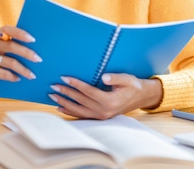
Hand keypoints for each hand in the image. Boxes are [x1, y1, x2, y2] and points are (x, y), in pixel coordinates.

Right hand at [0, 26, 40, 99]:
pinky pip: (3, 73)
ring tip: (32, 75)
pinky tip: (19, 79)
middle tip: (39, 59)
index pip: (7, 29)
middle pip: (10, 46)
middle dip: (27, 53)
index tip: (33, 39)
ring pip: (9, 62)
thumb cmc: (1, 59)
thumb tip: (40, 47)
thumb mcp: (7, 51)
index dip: (20, 33)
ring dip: (23, 69)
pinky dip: (13, 77)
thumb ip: (17, 45)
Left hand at [48, 73, 162, 118]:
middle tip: (54, 86)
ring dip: (64, 103)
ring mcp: (101, 116)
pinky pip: (82, 116)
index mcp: (110, 101)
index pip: (88, 91)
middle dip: (66, 93)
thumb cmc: (133, 85)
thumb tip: (103, 77)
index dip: (75, 84)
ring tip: (52, 96)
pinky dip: (70, 112)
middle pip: (81, 101)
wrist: (141, 97)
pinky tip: (61, 107)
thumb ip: (115, 78)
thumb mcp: (127, 79)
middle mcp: (104, 111)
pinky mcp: (100, 117)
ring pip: (78, 110)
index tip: (64, 78)